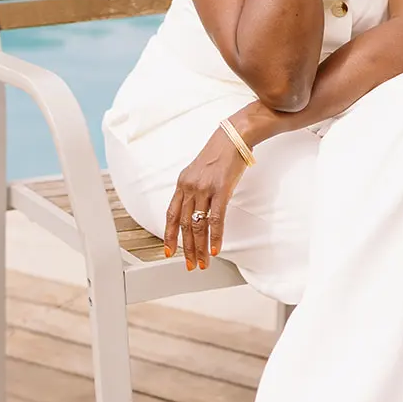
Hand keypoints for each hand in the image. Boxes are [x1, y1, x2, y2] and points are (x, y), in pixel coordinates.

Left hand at [164, 123, 249, 269]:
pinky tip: (216, 249)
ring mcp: (204, 189)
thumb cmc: (220, 153)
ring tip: (203, 262)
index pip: (171, 214)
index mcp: (182, 183)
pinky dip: (216, 236)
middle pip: (184, 224)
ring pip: (198, 225)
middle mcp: (190, 187)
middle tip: (190, 264)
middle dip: (187, 248)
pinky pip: (216, 219)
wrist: (233, 136)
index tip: (169, 251)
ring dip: (201, 247)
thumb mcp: (199, 171)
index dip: (169, 235)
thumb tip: (194, 208)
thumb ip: (194, 189)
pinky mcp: (221, 190)